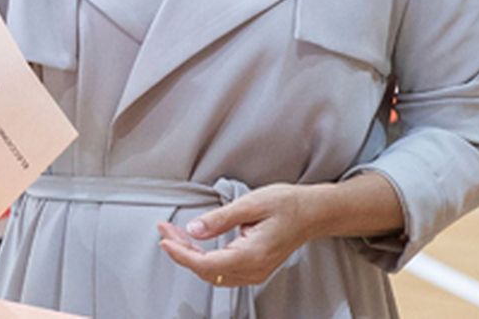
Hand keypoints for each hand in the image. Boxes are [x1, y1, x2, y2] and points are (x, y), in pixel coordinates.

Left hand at [156, 183, 323, 287]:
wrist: (313, 213)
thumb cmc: (288, 205)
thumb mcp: (250, 204)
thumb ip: (219, 219)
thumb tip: (194, 229)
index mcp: (252, 255)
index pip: (207, 264)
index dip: (182, 254)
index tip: (165, 240)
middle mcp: (253, 269)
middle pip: (206, 270)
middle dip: (181, 251)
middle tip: (165, 231)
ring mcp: (255, 272)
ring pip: (213, 273)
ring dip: (191, 255)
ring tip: (174, 235)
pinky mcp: (254, 268)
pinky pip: (222, 270)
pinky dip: (203, 258)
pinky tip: (194, 243)